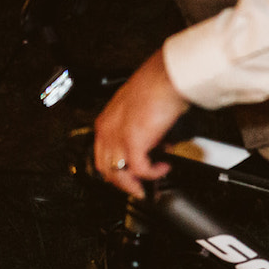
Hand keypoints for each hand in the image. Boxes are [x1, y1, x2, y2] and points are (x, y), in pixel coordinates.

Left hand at [94, 48, 189, 197]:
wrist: (167, 79)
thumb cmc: (158, 86)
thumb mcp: (143, 111)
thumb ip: (147, 130)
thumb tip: (161, 145)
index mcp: (107, 121)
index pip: (102, 155)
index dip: (116, 170)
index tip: (131, 177)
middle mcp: (108, 130)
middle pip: (105, 169)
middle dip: (123, 184)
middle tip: (140, 189)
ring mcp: (118, 136)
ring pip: (117, 174)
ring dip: (135, 184)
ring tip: (151, 184)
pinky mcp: (133, 141)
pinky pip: (140, 169)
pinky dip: (153, 173)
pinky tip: (163, 168)